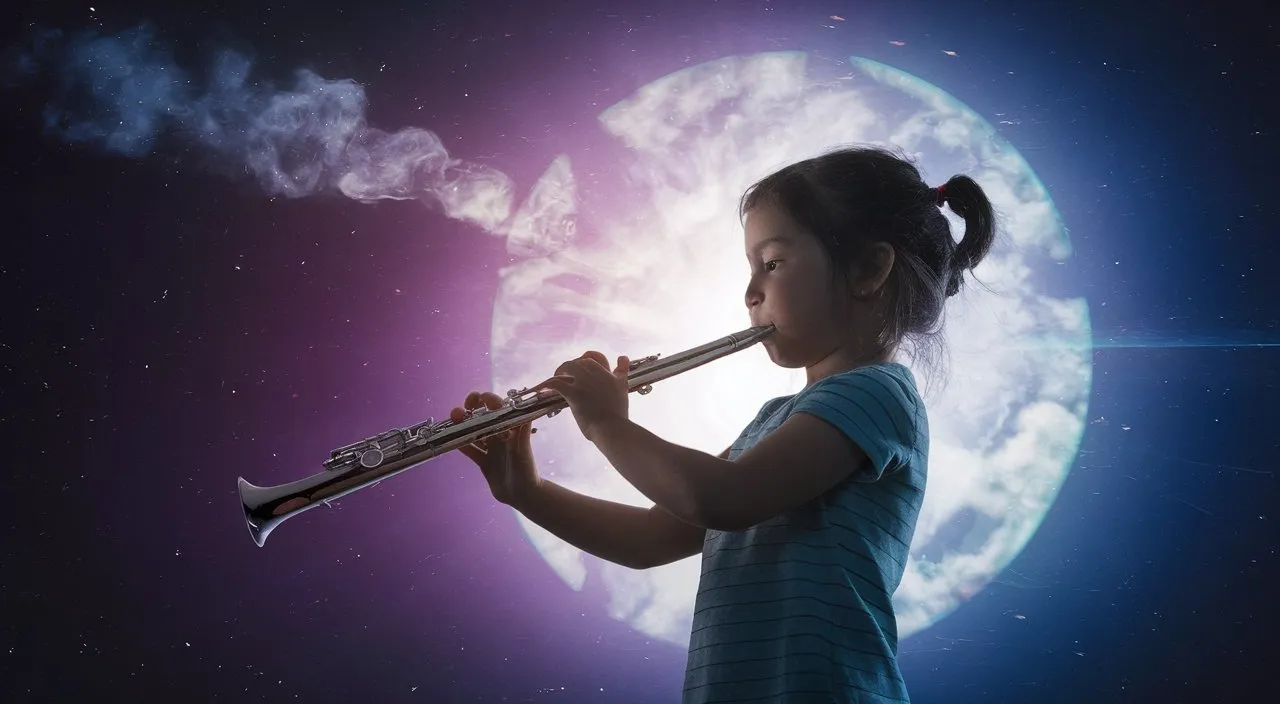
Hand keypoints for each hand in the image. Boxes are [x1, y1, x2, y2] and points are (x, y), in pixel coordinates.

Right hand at [450, 391, 542, 506]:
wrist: (523, 495)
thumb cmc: (526, 471)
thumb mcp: (524, 450)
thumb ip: (523, 432)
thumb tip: (527, 410)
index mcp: (510, 430)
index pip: (499, 410)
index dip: (490, 401)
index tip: (480, 397)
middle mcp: (500, 437)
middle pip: (483, 418)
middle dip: (472, 409)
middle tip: (461, 408)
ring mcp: (491, 449)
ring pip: (474, 433)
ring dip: (463, 425)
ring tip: (453, 418)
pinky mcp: (484, 462)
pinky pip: (471, 451)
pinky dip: (461, 445)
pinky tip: (451, 440)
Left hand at [536, 350, 630, 442]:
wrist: (613, 428)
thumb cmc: (618, 412)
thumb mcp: (623, 387)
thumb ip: (623, 371)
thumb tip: (623, 356)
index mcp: (607, 372)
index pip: (594, 356)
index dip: (586, 359)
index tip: (582, 366)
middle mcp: (595, 373)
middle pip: (578, 362)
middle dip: (570, 367)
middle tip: (566, 375)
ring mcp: (583, 383)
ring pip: (566, 368)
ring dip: (559, 372)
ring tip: (555, 379)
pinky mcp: (573, 393)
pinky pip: (556, 383)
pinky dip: (547, 384)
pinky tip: (542, 388)